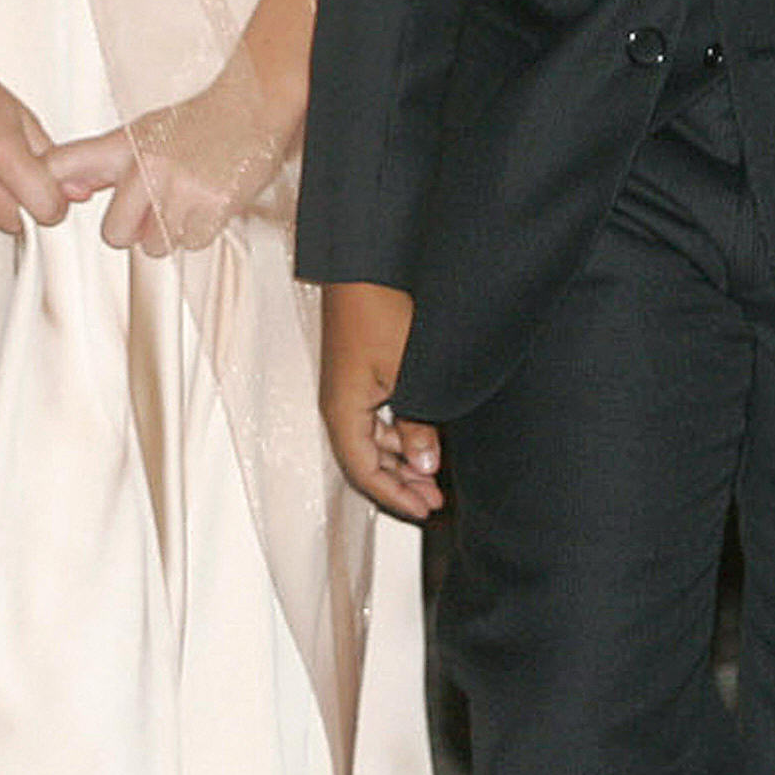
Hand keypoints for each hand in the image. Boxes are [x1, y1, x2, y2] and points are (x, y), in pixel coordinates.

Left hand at [46, 61, 292, 256]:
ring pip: (155, 245)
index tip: (48, 205)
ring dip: (170, 232)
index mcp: (123, 146)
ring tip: (185, 199)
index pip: (62, 165)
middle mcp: (147, 166)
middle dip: (134, 230)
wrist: (249, 107)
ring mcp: (180, 187)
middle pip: (114, 235)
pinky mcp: (212, 205)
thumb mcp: (139, 134)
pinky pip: (190, 243)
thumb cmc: (195, 124)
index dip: (47, 188)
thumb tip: (64, 189)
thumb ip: (97, 165)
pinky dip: (199, 231)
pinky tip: (205, 203)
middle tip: (154, 207)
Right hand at [320, 281, 442, 520]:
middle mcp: (339, 404)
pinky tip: (423, 437)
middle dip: (400, 484)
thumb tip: (425, 466)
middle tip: (435, 499)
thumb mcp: (409, 374)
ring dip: (401, 460)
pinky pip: (376, 418)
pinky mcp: (360, 373)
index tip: (426, 510)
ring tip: (434, 472)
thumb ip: (418, 424)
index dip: (394, 496)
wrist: (366, 264)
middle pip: (365, 461)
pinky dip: (400, 434)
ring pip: (372, 441)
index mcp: (342, 410)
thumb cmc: (380, 309)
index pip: (364, 473)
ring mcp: (348, 389)